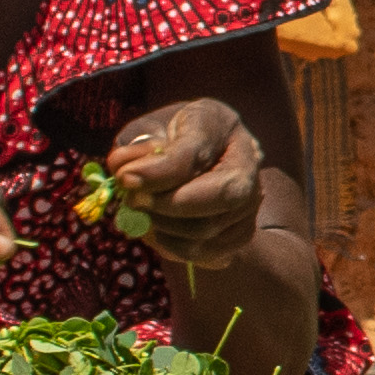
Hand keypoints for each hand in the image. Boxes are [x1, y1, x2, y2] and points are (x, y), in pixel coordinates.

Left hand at [85, 93, 270, 264]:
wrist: (197, 165)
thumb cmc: (166, 142)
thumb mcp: (146, 132)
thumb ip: (135, 149)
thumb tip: (122, 169)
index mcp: (218, 123)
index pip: (196, 152)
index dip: (159, 171)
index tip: (125, 178)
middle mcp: (247, 160)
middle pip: (222, 194)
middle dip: (169, 206)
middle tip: (132, 202)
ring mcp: (252, 198)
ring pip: (210, 228)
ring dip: (164, 227)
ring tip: (141, 214)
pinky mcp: (244, 230)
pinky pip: (208, 251)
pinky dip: (174, 247)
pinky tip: (157, 230)